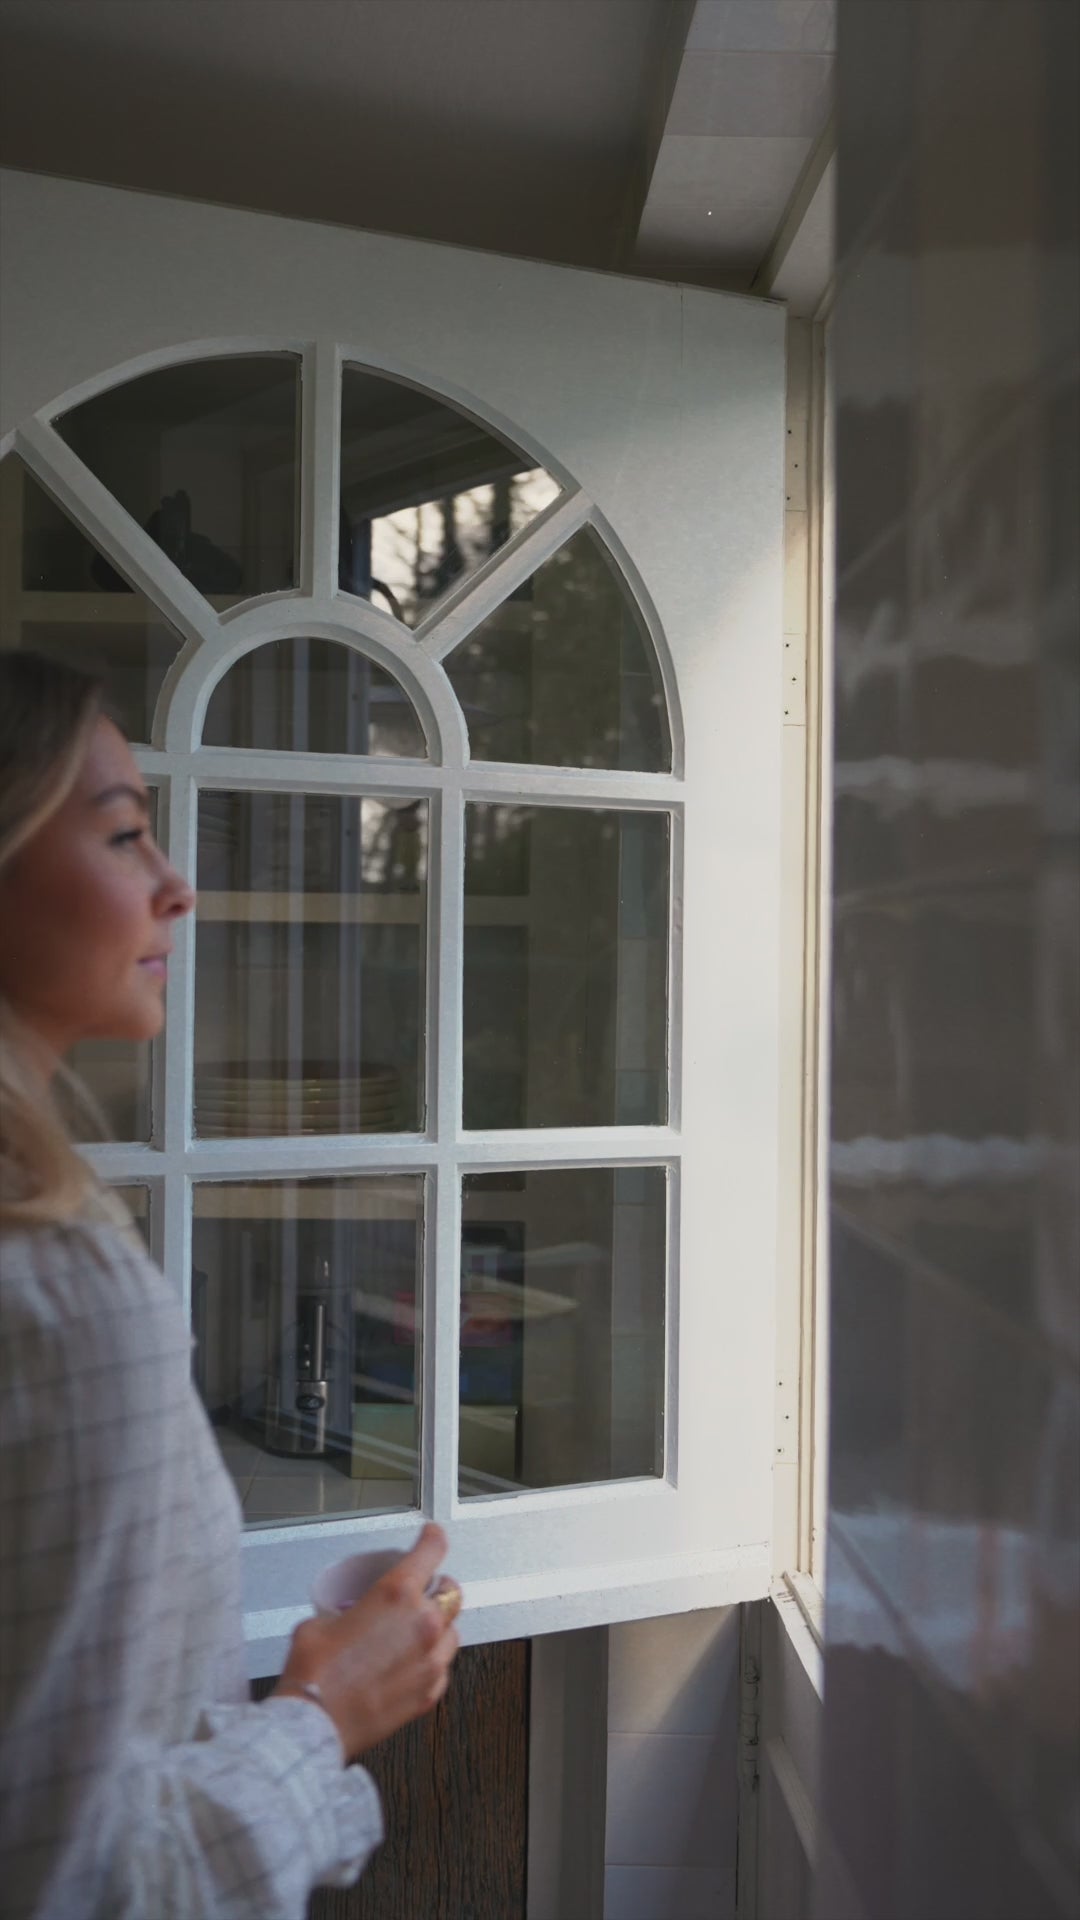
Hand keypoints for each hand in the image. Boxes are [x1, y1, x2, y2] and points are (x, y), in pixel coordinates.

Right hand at [272, 1524, 461, 1762]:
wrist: (314, 1722)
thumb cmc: (315, 1673)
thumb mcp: (321, 1622)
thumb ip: (347, 1613)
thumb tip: (346, 1621)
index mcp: (396, 1595)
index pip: (431, 1552)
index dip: (434, 1539)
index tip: (434, 1536)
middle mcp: (422, 1624)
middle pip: (451, 1593)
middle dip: (439, 1587)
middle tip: (424, 1590)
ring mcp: (430, 1661)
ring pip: (452, 1632)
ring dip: (439, 1626)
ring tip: (416, 1632)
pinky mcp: (429, 1693)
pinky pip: (442, 1668)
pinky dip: (433, 1662)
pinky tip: (412, 1665)